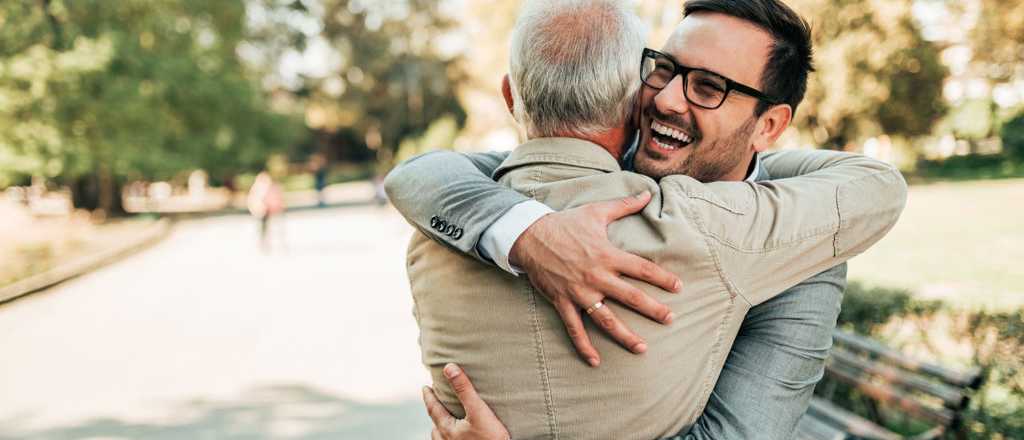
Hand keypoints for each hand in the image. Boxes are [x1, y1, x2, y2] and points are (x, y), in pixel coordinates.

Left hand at [423, 364, 510, 439]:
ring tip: (445, 420)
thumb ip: (464, 389)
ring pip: (441, 438)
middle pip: (435, 425)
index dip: (428, 397)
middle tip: (434, 401)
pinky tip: (459, 437)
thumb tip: (449, 368)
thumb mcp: (478, 411)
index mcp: (447, 429)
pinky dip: (450, 438)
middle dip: (434, 412)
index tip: (425, 387)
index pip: (433, 409)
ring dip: (441, 427)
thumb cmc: (490, 439)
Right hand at [509, 191, 681, 366]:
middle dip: (653, 310)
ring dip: (625, 335)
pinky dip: (584, 346)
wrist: (530, 235)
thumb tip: (647, 193)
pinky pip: (575, 328)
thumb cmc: (565, 223)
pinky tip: (595, 361)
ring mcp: (580, 292)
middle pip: (631, 297)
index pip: (642, 269)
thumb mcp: (596, 211)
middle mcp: (597, 276)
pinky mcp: (563, 302)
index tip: (678, 287)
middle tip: (670, 319)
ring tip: (642, 348)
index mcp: (608, 255)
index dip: (662, 278)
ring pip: (606, 319)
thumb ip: (624, 205)